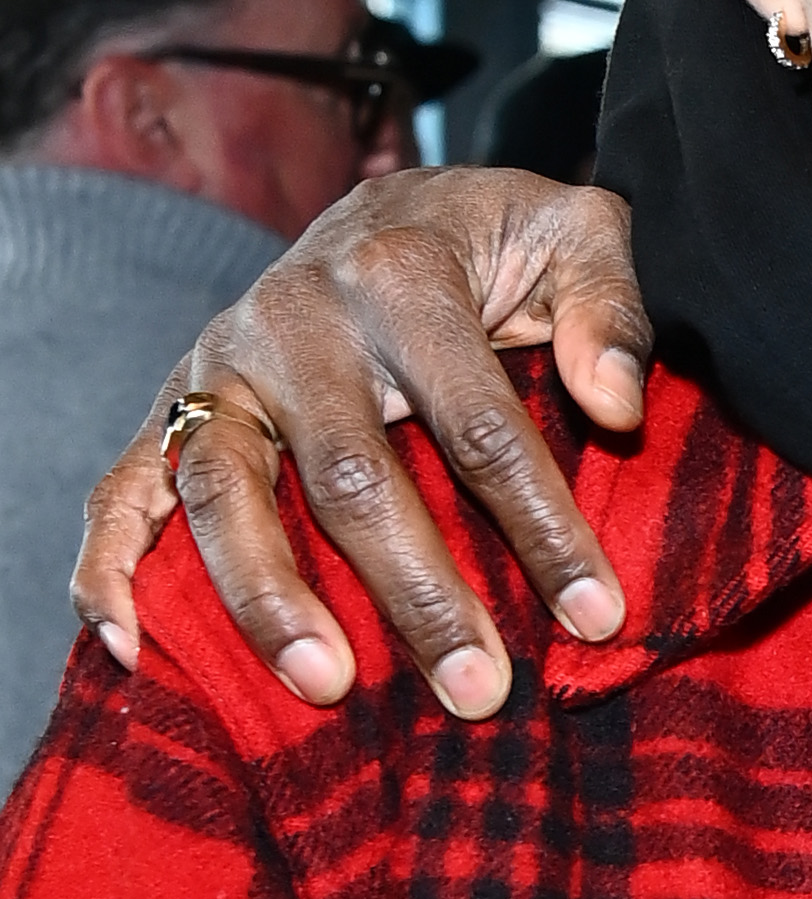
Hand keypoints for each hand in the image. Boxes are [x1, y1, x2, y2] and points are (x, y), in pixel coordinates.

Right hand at [72, 169, 652, 716]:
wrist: (388, 206)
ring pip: (227, 490)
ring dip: (270, 599)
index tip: (595, 616)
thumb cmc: (492, 240)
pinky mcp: (172, 404)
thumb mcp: (573, 232)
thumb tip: (615, 404)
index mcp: (399, 274)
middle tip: (478, 691)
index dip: (542, 524)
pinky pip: (123, 489)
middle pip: (350, 473)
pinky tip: (128, 650)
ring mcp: (220, 366)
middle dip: (418, 592)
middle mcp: (294, 320)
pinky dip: (109, 570)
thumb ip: (607, 306)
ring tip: (327, 687)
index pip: (479, 422)